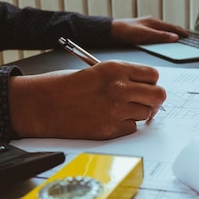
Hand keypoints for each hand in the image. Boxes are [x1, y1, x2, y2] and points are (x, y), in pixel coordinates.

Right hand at [8, 61, 165, 139]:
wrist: (39, 105)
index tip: (146, 87)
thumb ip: (122, 77)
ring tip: (119, 110)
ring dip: (137, 113)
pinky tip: (109, 120)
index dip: (151, 82)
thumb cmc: (63, 87)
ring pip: (146, 114)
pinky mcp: (109, 130)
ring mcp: (115, 110)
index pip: (153, 75)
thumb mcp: (96, 70)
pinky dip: (125, 126)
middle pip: (158, 95)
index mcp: (115, 69)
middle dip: (154, 100)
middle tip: (146, 103)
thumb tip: (144, 88)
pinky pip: (131, 128)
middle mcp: (119, 88)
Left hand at [111, 16, 187, 44]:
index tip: (188, 36)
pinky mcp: (141, 29)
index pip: (172, 27)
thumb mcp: (145, 35)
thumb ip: (160, 36)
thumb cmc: (127, 31)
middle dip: (177, 31)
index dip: (181, 32)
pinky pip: (156, 32)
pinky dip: (162, 35)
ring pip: (162, 29)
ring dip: (170, 33)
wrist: (112, 30)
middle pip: (168, 27)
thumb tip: (175, 37)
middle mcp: (151, 22)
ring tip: (176, 37)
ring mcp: (146, 25)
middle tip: (185, 36)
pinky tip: (161, 38)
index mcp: (154, 22)